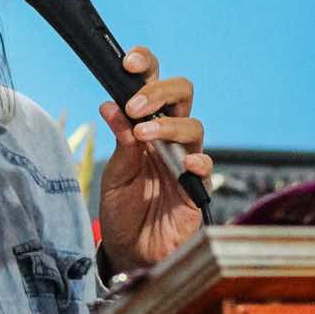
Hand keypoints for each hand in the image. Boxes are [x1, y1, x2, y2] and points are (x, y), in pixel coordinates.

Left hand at [96, 47, 210, 272]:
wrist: (130, 250)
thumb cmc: (123, 209)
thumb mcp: (114, 173)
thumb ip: (118, 142)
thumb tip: (108, 105)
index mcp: (146, 126)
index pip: (153, 85)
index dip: (147, 67)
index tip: (129, 63)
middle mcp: (170, 138)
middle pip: (182, 94)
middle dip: (160, 90)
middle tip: (136, 104)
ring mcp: (186, 160)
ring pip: (194, 127)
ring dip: (169, 125)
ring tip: (142, 134)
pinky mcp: (197, 189)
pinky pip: (205, 168)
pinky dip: (197, 162)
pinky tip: (183, 164)